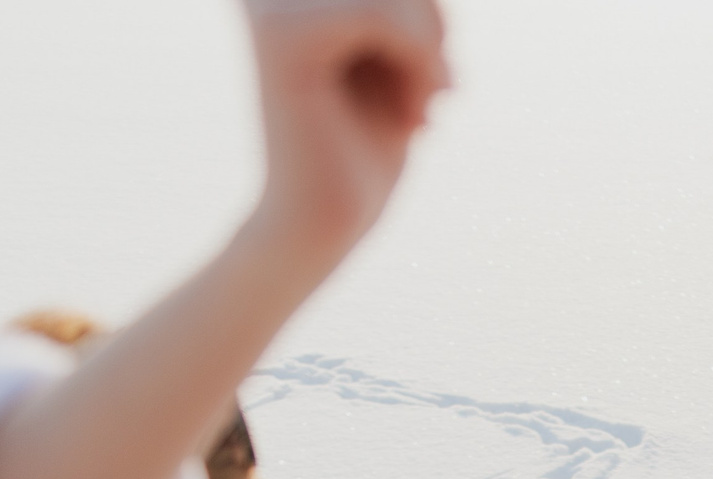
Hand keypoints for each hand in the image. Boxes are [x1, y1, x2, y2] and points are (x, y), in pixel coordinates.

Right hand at [244, 0, 449, 271]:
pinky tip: (417, 116)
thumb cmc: (361, 151)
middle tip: (441, 92)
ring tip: (424, 107)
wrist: (319, 224)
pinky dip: (419, 61)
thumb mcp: (398, 61)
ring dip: (428, 50)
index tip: (436, 71)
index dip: (427, 13)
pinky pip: (379, 14)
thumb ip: (405, 11)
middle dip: (431, 27)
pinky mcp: (285, 37)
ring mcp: (272, 8)